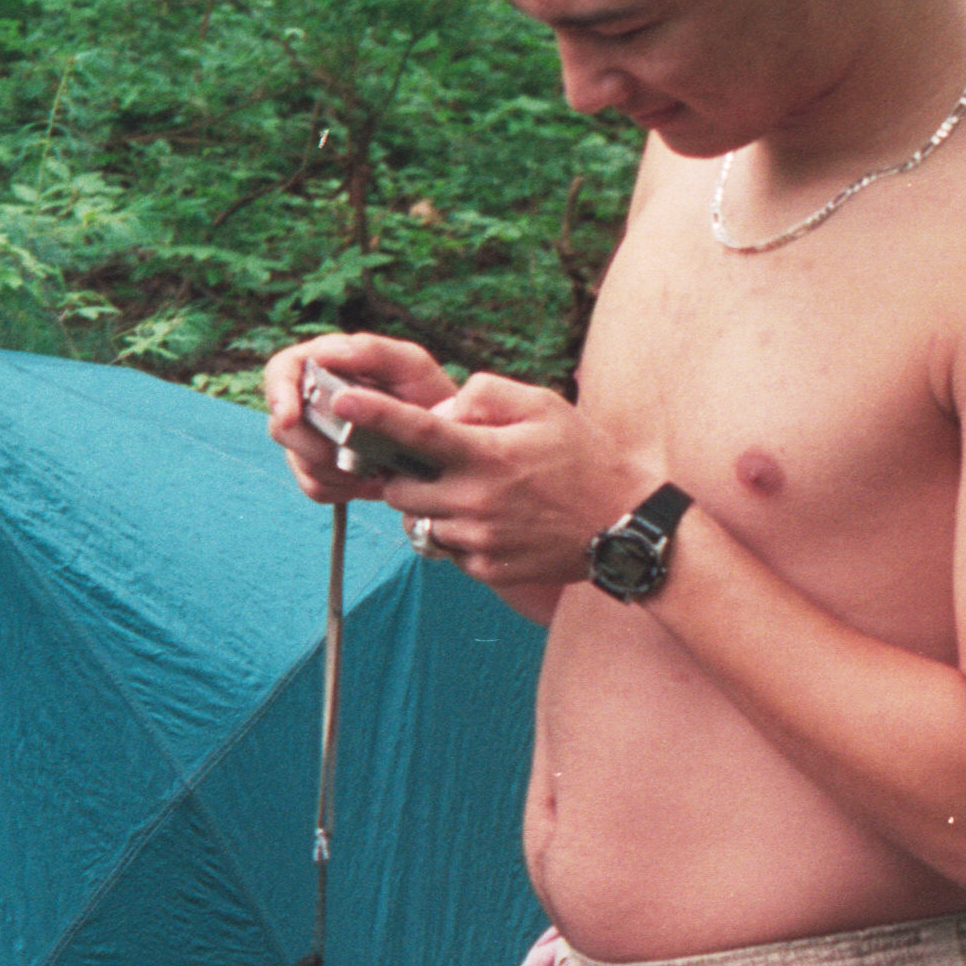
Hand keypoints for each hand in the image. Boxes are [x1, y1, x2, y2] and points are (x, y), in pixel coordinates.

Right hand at [262, 333, 460, 503]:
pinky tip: (369, 480)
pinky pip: (314, 486)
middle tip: (349, 455)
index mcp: (327, 364)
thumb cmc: (431, 396)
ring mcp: (315, 438)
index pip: (280, 371)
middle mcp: (312, 401)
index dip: (278, 394)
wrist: (449, 446)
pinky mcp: (322, 471)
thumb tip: (323, 353)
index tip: (290, 418)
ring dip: (335, 469)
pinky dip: (341, 489)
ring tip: (374, 467)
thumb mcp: (411, 366)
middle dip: (312, 445)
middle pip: (280, 424)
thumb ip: (371, 352)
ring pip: (297, 460)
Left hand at [372, 373, 664, 593]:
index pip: (417, 432)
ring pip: (418, 521)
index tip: (341, 398)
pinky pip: (445, 549)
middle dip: (403, 474)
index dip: (375, 414)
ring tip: (474, 493)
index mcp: (488, 456)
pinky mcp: (484, 570)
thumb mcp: (543, 407)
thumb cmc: (583, 458)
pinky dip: (455, 533)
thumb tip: (436, 413)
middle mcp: (476, 501)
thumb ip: (483, 396)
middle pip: (399, 488)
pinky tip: (493, 522)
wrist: (624, 526)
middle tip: (434, 465)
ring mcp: (478, 541)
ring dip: (429, 505)